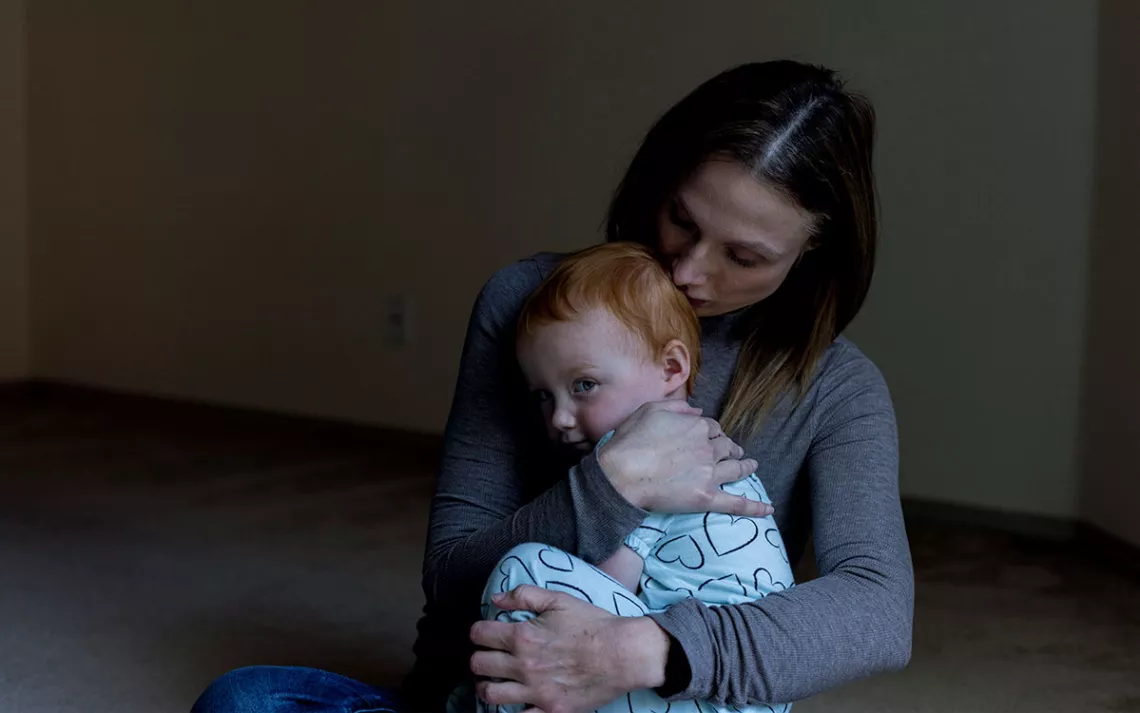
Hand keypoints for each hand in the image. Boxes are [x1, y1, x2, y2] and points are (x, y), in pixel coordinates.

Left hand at [470, 585, 668, 712]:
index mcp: (523, 636)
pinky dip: (510, 710)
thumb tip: (497, 598)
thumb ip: (525, 595)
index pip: (480, 635)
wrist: (623, 653)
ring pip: (490, 694)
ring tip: (491, 681)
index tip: (483, 633)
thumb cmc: (593, 625)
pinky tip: (513, 701)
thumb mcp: (559, 600)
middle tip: (487, 656)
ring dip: (485, 686)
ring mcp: (536, 691)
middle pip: (479, 664)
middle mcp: (524, 665)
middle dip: (479, 657)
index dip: (477, 632)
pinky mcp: (550, 710)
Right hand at [597, 400, 769, 516]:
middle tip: (734, 452)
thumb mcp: (649, 410)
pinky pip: (736, 504)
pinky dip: (755, 507)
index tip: (712, 437)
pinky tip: (768, 510)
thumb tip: (697, 409)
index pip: (714, 428)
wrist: (620, 475)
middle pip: (727, 447)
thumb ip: (677, 407)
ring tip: (752, 466)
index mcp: (697, 426)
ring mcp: (710, 474)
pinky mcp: (707, 498)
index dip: (714, 433)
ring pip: (737, 469)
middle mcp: (708, 448)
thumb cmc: (629, 441)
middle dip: (732, 448)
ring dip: (746, 466)